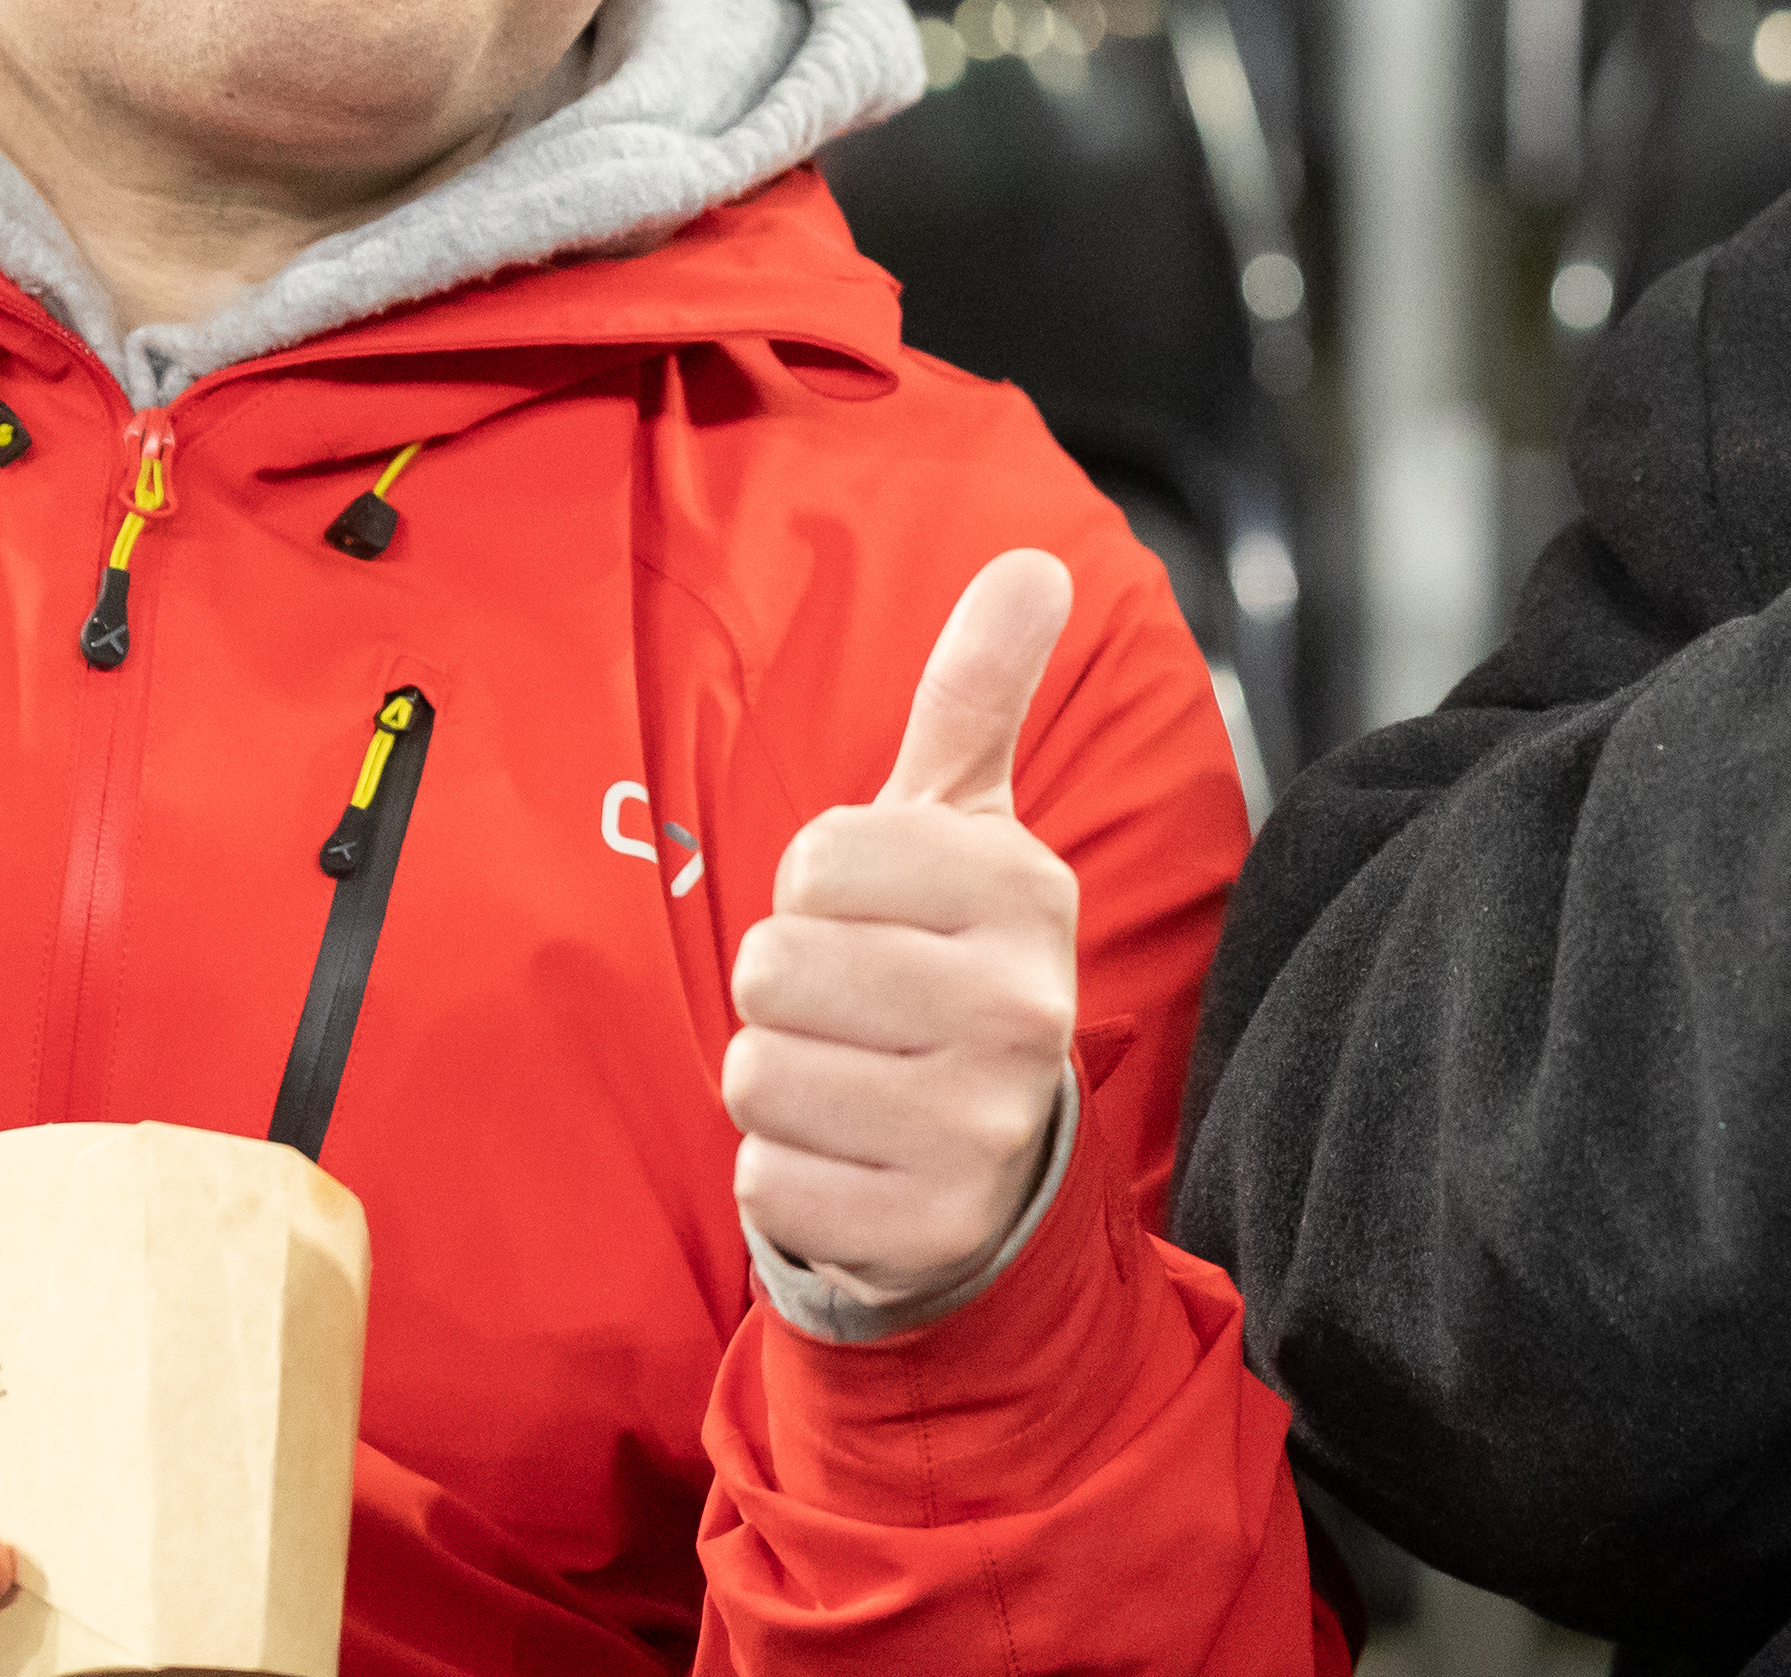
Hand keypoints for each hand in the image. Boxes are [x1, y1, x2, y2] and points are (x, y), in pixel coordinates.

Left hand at [725, 546, 1083, 1313]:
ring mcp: (981, 1126)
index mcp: (1023, 892)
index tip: (875, 920)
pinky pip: (766, 1177)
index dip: (815, 891)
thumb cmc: (948, 967)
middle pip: (773, 966)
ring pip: (757, 1072)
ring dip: (777, 1081)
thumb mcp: (967, 833)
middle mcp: (1020, 1007)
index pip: (818, 857)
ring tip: (853, 1082)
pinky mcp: (928, 1228)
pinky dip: (786, 1172)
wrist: (997, 1166)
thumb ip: (977, 698)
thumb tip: (1033, 563)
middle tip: (855, 1011)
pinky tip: (853, 1160)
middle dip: (786, 990)